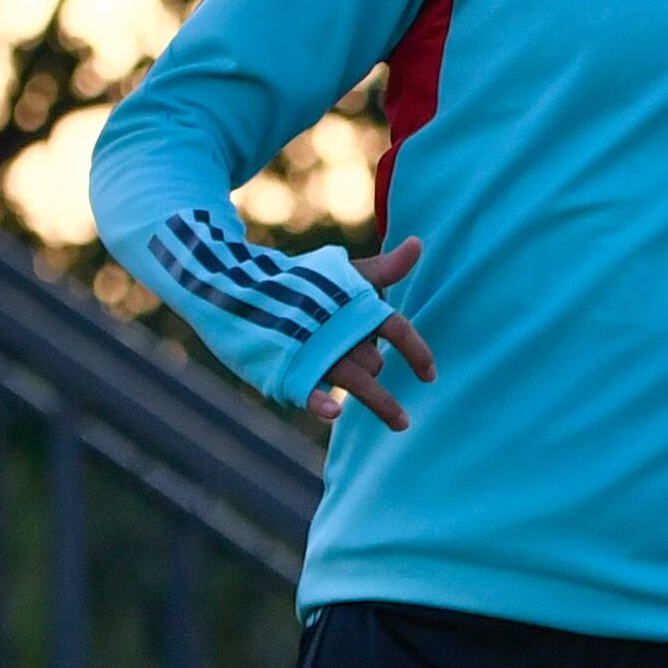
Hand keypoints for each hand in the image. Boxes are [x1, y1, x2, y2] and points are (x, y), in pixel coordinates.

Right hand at [301, 239, 434, 428]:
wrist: (236, 285)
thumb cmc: (300, 283)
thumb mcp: (341, 273)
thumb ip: (383, 268)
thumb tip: (418, 243)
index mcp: (353, 304)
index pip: (396, 328)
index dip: (418, 352)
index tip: (430, 375)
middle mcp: (337, 327)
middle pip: (374, 361)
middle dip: (376, 368)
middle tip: (372, 370)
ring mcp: (312, 348)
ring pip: (356, 381)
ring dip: (380, 402)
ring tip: (401, 423)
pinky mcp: (286, 366)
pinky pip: (307, 389)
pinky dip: (319, 401)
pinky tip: (335, 412)